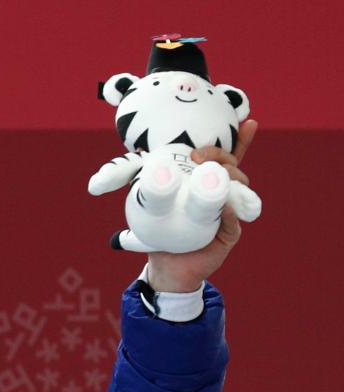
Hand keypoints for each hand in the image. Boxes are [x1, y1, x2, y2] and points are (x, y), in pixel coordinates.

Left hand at [146, 119, 258, 291]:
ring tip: (215, 173)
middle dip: (220, 155)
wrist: (167, 267)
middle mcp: (220, 196)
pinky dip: (231, 212)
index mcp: (205, 185)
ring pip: (240, 187)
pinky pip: (235, 220)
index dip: (241, 140)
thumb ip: (155, 183)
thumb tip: (144, 156)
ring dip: (230, 176)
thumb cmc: (160, 232)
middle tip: (197, 154)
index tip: (249, 122)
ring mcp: (227, 213)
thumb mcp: (154, 204)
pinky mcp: (229, 234)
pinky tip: (226, 206)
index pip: (225, 159)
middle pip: (232, 167)